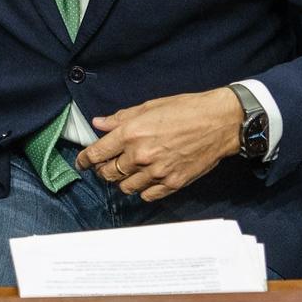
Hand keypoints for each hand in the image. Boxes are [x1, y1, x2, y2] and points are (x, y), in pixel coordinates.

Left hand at [75, 88, 240, 202]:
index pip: (96, 153)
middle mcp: (140, 155)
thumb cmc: (186, 109)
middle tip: (107, 165)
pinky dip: (142, 190)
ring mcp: (156, 172)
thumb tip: (99, 123)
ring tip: (129, 171)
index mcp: (132, 133)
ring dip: (122, 181)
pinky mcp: (172, 183)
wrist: (219, 122)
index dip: (84, 159)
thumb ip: (121, 118)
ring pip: (125, 187)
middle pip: (108, 173)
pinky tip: (146, 179)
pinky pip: (146, 195)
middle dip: (103, 170)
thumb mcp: (150, 106)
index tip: (82, 162)